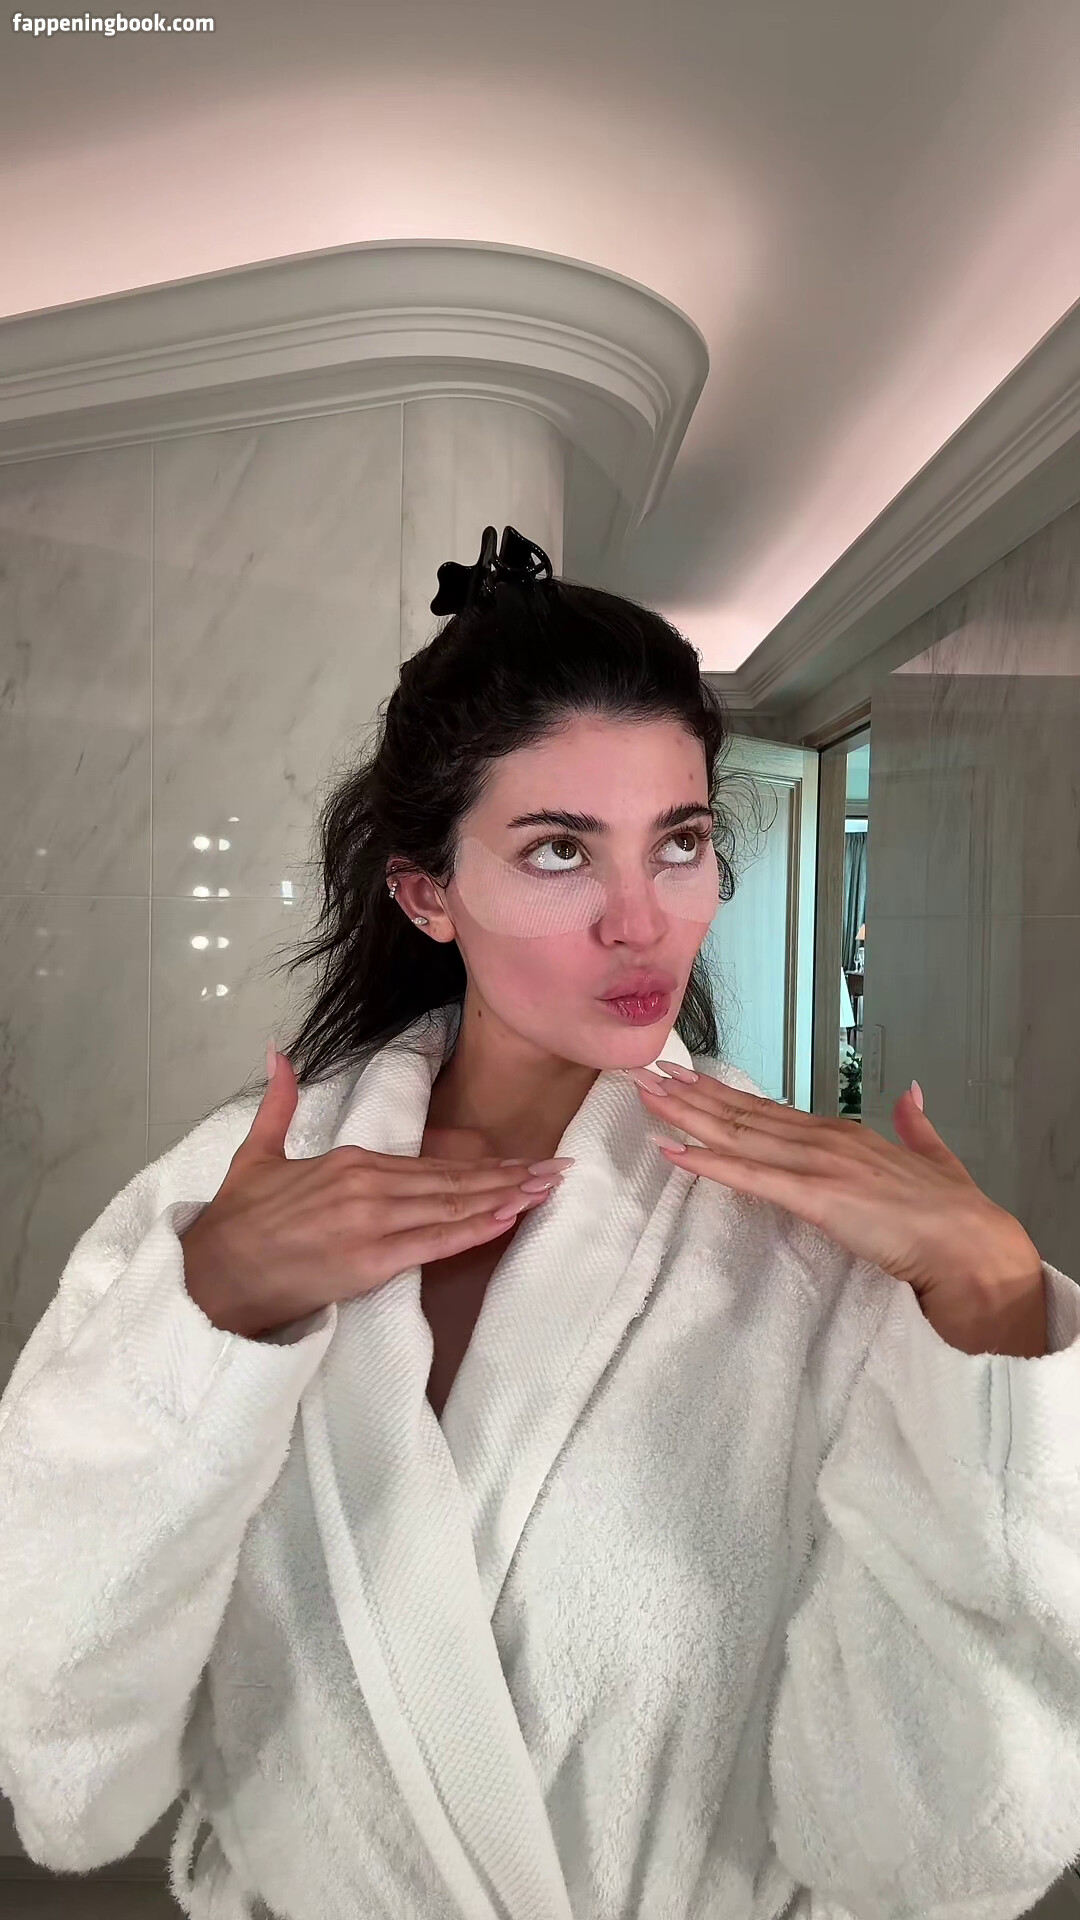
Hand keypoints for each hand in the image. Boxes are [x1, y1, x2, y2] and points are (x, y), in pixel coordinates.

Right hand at [180, 1052, 555, 1337]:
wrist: (215, 1272)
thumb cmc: (238, 1221)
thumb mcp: (257, 1153)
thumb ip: (279, 1103)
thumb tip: (280, 1053)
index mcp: (350, 1162)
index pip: (430, 1164)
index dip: (481, 1164)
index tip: (520, 1161)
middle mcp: (369, 1185)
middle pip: (453, 1182)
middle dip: (510, 1176)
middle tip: (557, 1170)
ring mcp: (373, 1222)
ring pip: (453, 1208)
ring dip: (505, 1198)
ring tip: (546, 1190)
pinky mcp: (371, 1260)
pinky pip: (436, 1243)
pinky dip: (475, 1229)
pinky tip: (508, 1219)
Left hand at [631, 1064, 1046, 1353]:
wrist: (971, 1241)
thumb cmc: (952, 1209)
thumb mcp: (933, 1155)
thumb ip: (916, 1124)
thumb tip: (911, 1091)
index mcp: (843, 1134)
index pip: (769, 1110)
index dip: (724, 1094)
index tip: (687, 1078)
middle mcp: (823, 1140)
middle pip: (743, 1115)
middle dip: (690, 1096)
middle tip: (645, 1074)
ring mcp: (817, 1166)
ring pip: (738, 1136)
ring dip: (687, 1118)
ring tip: (646, 1099)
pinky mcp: (816, 1198)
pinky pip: (750, 1178)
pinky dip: (708, 1164)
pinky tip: (674, 1153)